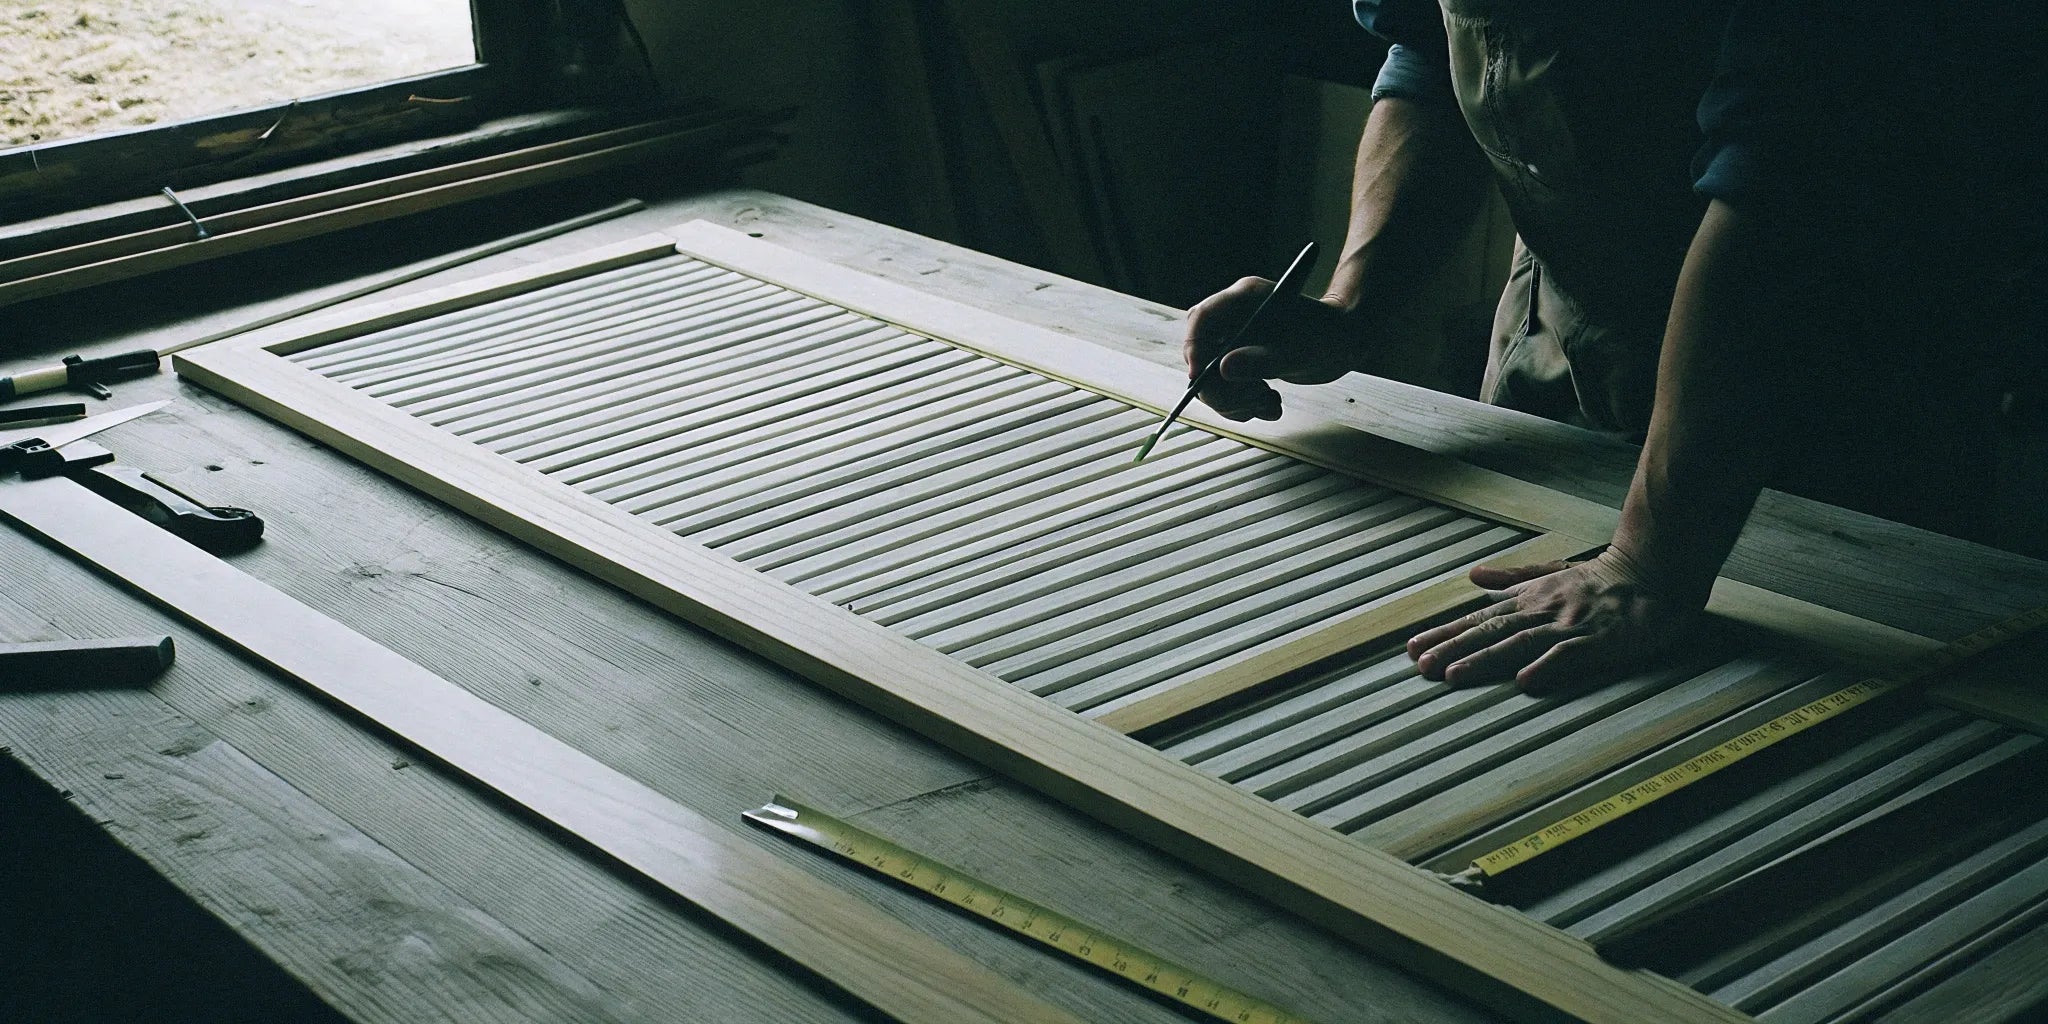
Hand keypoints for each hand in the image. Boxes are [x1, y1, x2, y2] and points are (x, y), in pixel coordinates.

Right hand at [1182, 277, 1364, 420]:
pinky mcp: (1240, 362)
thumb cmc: (1329, 334)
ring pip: (1211, 380)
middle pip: (1201, 355)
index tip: (1199, 378)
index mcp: (1244, 299)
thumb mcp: (1301, 350)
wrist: (1344, 342)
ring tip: (1269, 403)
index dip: (1194, 348)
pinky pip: (1226, 391)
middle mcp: (1233, 318)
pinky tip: (1270, 404)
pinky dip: (1245, 406)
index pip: (1201, 318)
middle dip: (1221, 388)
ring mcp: (1234, 341)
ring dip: (1236, 402)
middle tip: (1252, 401)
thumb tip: (1223, 369)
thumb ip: (1263, 360)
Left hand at [1405, 549, 1703, 693]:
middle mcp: (1542, 612)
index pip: (1479, 619)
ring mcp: (1569, 627)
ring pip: (1519, 643)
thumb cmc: (1602, 580)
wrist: (1653, 574)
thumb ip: (1514, 579)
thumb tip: (1475, 576)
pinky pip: (1570, 655)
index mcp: (1530, 600)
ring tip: (1453, 675)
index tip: (1412, 648)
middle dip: (1453, 649)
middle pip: (1490, 632)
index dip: (1445, 634)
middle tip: (1420, 666)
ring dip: (1485, 660)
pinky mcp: (1599, 641)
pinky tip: (1524, 682)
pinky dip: (1547, 667)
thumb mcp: (1552, 573)